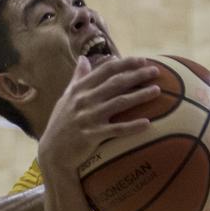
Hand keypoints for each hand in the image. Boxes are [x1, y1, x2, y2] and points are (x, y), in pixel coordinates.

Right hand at [37, 56, 159, 175]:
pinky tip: (148, 123)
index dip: (125, 64)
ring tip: (157, 91)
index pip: (105, 71)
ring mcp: (88, 118)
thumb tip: (83, 58)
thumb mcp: (66, 98)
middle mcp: (84, 100)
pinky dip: (133, 126)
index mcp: (79, 89)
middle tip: (155, 71)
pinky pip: (117, 130)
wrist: (53, 152)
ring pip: (119, 103)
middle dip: (137, 75)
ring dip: (140, 95)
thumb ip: (77, 78)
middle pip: (115, 83)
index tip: (142, 60)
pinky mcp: (92, 135)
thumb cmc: (61, 123)